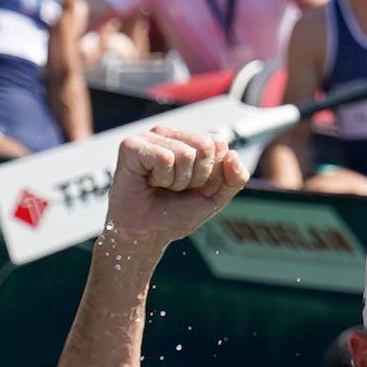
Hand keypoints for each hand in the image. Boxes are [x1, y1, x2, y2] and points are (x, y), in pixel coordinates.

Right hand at [106, 126, 247, 251]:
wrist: (145, 233)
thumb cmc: (176, 214)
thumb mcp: (215, 198)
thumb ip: (235, 178)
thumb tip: (233, 154)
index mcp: (188, 140)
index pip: (219, 144)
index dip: (212, 174)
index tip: (193, 187)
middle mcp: (169, 134)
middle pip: (205, 147)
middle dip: (197, 177)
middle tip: (176, 188)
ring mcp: (149, 137)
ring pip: (186, 154)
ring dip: (178, 181)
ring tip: (161, 186)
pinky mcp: (131, 145)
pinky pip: (164, 158)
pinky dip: (162, 178)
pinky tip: (149, 182)